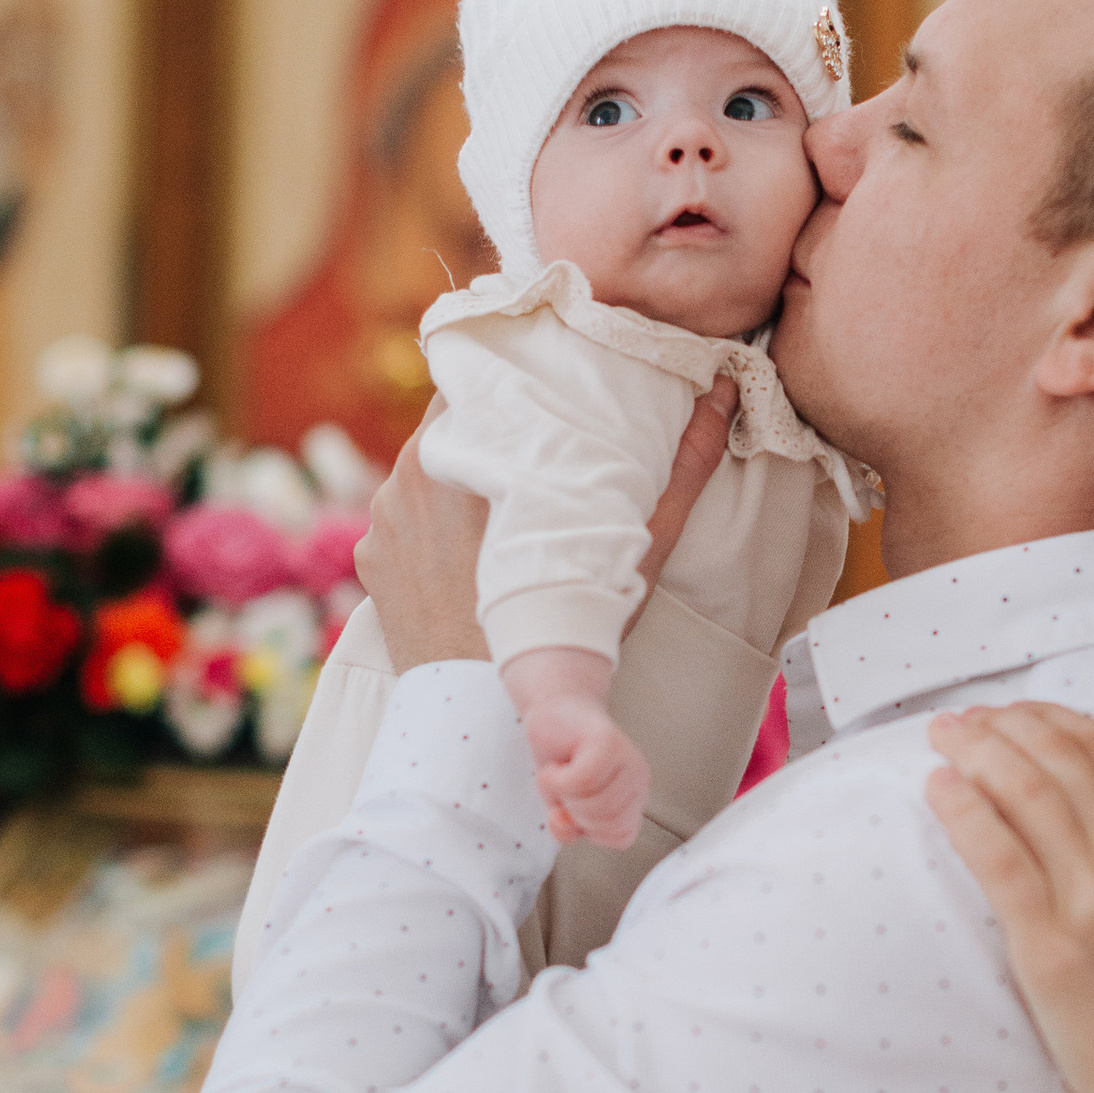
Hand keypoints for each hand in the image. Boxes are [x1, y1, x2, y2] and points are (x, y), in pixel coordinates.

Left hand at [357, 376, 738, 677]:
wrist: (483, 714)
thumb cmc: (563, 627)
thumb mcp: (634, 547)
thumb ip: (683, 467)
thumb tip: (722, 394)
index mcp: (468, 449)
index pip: (477, 378)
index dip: (511, 380)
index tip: (542, 391)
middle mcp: (410, 473)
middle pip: (450, 425)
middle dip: (488, 435)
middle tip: (534, 455)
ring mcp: (383, 518)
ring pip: (425, 472)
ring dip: (456, 481)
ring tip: (499, 513)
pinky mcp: (371, 557)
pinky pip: (401, 523)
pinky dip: (429, 530)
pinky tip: (464, 558)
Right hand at [517, 691, 650, 850]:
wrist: (553, 712)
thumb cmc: (562, 759)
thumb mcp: (561, 805)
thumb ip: (566, 828)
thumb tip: (565, 827)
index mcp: (634, 798)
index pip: (621, 838)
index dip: (589, 832)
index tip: (572, 809)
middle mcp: (637, 779)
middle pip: (606, 823)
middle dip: (573, 814)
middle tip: (563, 788)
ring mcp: (627, 759)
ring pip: (596, 804)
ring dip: (563, 795)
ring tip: (558, 774)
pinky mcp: (608, 742)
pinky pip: (582, 780)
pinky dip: (555, 781)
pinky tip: (551, 768)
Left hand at [925, 704, 1093, 1092]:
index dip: (1049, 720)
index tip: (1013, 714)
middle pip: (1054, 760)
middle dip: (1000, 726)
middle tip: (962, 720)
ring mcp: (1091, 898)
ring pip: (1020, 793)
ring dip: (973, 753)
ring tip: (942, 739)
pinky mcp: (1047, 944)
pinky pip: (995, 855)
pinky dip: (962, 811)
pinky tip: (938, 789)